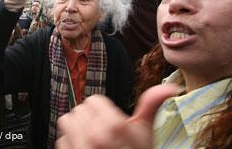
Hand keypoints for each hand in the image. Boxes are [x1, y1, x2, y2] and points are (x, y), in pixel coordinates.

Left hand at [56, 84, 178, 148]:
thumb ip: (151, 106)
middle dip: (90, 118)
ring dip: (77, 127)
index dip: (103, 109)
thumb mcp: (146, 134)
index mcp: (114, 126)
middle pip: (80, 109)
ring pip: (67, 120)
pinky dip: (70, 143)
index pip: (93, 100)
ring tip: (91, 138)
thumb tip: (170, 88)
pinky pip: (61, 139)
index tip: (109, 121)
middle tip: (102, 131)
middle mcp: (94, 136)